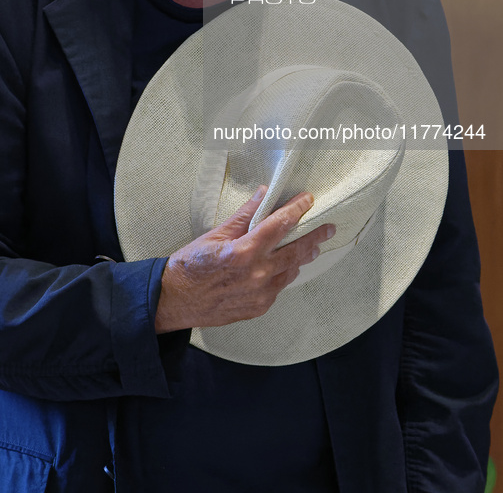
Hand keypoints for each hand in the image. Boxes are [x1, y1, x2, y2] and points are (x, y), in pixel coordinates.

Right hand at [155, 186, 334, 332]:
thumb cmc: (190, 265)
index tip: (308, 200)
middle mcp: (256, 275)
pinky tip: (284, 267)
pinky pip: (278, 288)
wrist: (175, 300)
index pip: (279, 225)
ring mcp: (259, 295)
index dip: (296, 209)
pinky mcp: (258, 308)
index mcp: (244, 252)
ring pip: (290, 271)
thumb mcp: (215, 234)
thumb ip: (244, 216)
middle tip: (329, 228)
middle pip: (295, 252)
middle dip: (315, 237)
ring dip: (302, 258)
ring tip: (312, 248)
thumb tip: (263, 195)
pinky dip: (283, 274)